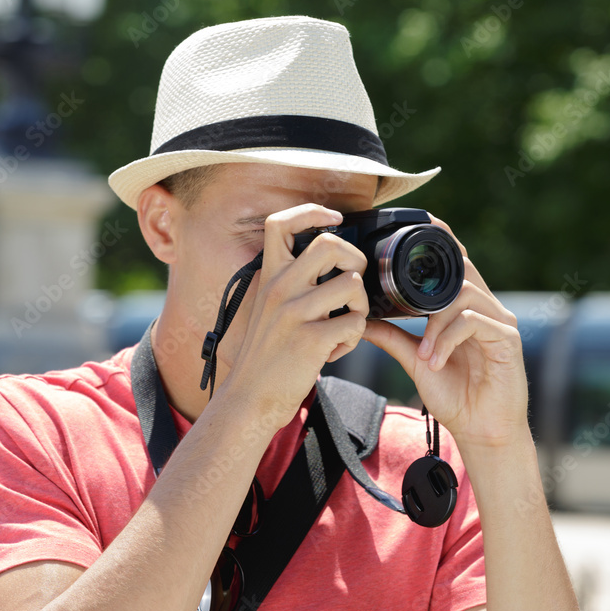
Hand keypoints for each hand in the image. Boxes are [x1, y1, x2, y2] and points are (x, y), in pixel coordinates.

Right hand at [219, 204, 369, 430]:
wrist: (249, 398)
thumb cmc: (266, 356)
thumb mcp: (269, 308)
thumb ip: (291, 284)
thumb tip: (331, 264)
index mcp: (268, 277)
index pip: (281, 222)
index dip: (311, 212)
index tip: (333, 219)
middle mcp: (279, 288)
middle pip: (331, 244)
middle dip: (354, 261)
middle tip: (350, 285)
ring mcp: (294, 312)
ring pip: (352, 284)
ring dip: (359, 307)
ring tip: (344, 326)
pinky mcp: (310, 339)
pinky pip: (356, 323)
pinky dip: (353, 339)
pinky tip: (335, 350)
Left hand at [362, 217, 528, 449]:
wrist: (481, 431)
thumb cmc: (454, 395)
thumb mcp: (415, 360)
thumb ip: (391, 337)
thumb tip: (360, 318)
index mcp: (466, 308)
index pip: (456, 263)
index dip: (441, 240)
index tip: (419, 225)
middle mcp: (486, 308)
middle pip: (461, 270)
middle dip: (431, 274)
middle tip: (401, 285)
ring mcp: (500, 321)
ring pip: (462, 295)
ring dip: (434, 324)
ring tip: (423, 354)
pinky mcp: (508, 338)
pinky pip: (473, 322)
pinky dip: (448, 338)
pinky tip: (436, 360)